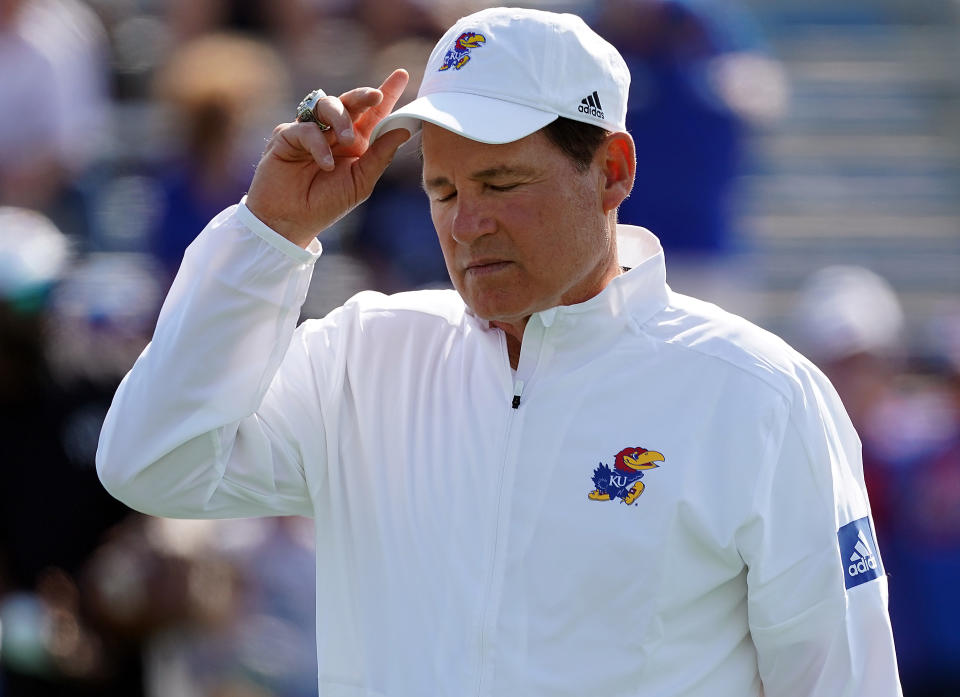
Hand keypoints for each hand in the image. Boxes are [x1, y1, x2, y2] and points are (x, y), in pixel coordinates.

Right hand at [245, 69, 410, 247]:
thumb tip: (404, 129)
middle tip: (376, 96)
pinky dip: (318, 145)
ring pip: (327, 105)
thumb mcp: (361, 182)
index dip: (386, 94)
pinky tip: (324, 164)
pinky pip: (306, 128)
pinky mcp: (287, 135)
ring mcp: (310, 131)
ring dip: (341, 118)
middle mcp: (333, 133)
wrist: (290, 222)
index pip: (373, 114)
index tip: (401, 75)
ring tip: (347, 141)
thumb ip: (380, 156)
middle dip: (364, 95)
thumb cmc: (326, 204)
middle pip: (350, 101)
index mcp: (355, 143)